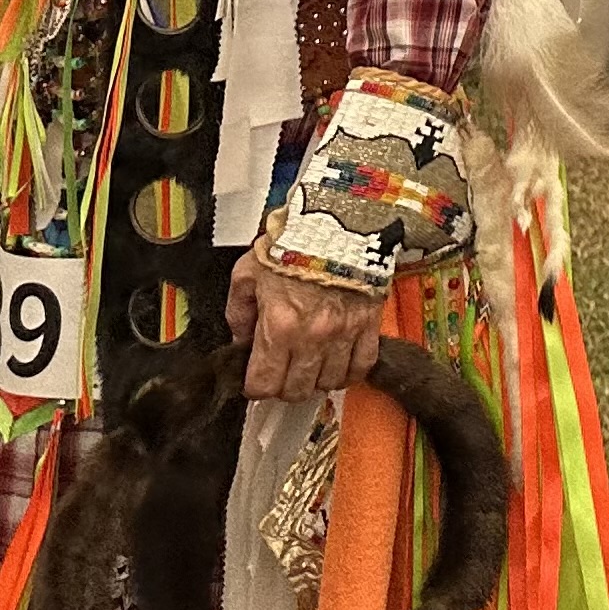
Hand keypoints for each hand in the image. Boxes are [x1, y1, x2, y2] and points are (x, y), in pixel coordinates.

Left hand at [228, 248, 383, 401]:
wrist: (339, 219)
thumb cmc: (293, 242)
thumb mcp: (247, 274)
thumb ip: (238, 313)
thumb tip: (242, 341)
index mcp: (278, 325)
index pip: (263, 385)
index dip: (255, 387)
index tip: (256, 378)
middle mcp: (312, 335)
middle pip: (296, 390)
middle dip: (284, 386)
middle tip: (283, 371)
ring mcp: (344, 332)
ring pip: (329, 383)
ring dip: (317, 379)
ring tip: (311, 364)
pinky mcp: (369, 324)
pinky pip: (362, 366)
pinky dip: (349, 372)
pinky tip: (339, 362)